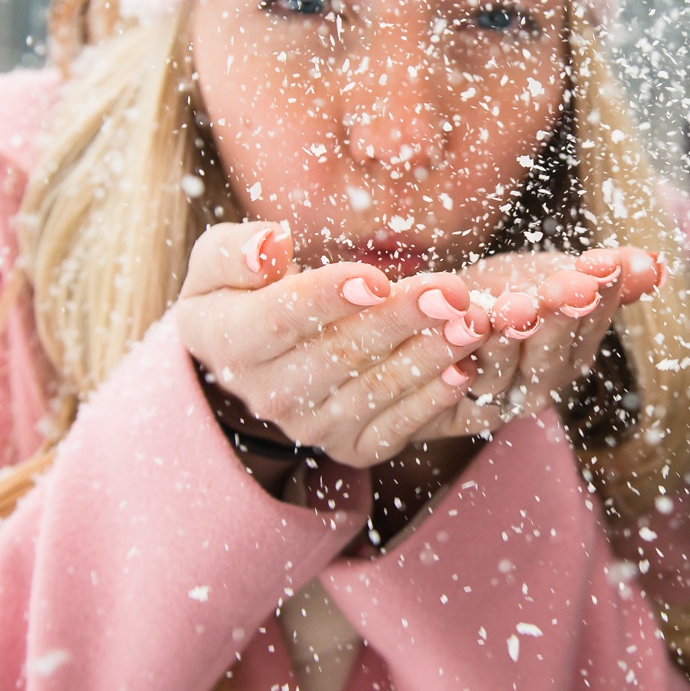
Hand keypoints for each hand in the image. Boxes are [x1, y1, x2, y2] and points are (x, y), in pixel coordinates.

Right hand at [177, 219, 493, 466]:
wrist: (251, 361)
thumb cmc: (242, 292)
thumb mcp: (216, 262)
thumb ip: (235, 252)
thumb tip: (271, 243)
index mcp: (231, 343)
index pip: (282, 320)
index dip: (330, 298)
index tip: (377, 277)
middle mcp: (269, 394)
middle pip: (342, 354)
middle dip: (402, 321)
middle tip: (452, 292)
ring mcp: (311, 427)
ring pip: (376, 389)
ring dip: (430, 357)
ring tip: (472, 323)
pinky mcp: (350, 447)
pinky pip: (395, 426)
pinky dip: (434, 400)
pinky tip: (465, 369)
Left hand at [440, 245, 662, 437]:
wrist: (449, 321)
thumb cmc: (513, 293)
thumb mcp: (559, 276)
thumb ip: (607, 274)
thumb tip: (657, 263)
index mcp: (574, 352)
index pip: (593, 321)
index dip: (601, 293)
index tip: (604, 262)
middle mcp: (540, 383)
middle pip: (552, 352)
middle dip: (560, 318)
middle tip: (566, 287)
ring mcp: (495, 396)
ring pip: (501, 369)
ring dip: (507, 338)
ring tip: (514, 306)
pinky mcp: (448, 404)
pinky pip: (454, 381)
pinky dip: (458, 349)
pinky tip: (462, 320)